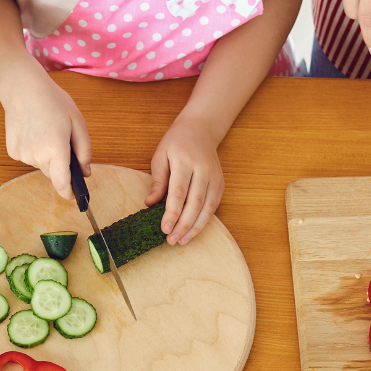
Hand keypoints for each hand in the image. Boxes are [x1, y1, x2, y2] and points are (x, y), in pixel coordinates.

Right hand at [1, 68, 90, 198]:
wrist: (22, 88)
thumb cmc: (52, 101)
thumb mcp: (77, 122)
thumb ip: (84, 150)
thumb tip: (85, 172)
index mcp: (56, 149)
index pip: (62, 183)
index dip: (69, 193)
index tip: (74, 196)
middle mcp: (37, 156)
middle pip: (53, 173)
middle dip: (60, 164)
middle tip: (60, 141)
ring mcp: (23, 155)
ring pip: (41, 165)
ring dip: (46, 156)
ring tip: (45, 132)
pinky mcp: (13, 152)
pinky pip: (29, 158)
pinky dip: (34, 150)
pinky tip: (33, 133)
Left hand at [147, 118, 223, 245]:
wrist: (200, 129)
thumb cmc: (176, 143)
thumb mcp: (160, 156)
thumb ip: (157, 181)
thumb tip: (150, 204)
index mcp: (185, 161)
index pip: (178, 192)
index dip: (172, 213)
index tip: (164, 229)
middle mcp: (203, 169)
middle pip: (194, 203)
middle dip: (183, 225)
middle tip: (171, 240)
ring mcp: (214, 177)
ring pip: (207, 208)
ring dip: (194, 227)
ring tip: (182, 240)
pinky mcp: (220, 183)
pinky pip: (213, 206)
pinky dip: (203, 221)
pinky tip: (193, 231)